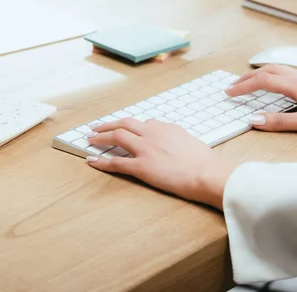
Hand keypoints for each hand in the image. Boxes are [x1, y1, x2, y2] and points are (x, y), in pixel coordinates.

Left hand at [86, 119, 238, 209]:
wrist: (206, 173)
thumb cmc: (205, 162)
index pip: (144, 123)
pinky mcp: (141, 167)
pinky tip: (91, 161)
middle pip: (124, 124)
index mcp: (166, 128)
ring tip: (90, 139)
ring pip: (116, 137)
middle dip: (108, 124)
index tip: (125, 130)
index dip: (131, 127)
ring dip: (100, 137)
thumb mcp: (191, 142)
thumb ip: (178, 139)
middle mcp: (152, 134)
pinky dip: (101, 161)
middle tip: (97, 127)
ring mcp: (145, 149)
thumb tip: (174, 142)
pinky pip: (116, 163)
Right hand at [225, 64, 296, 134]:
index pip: (261, 82)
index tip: (229, 92)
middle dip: (246, 77)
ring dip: (258, 74)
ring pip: (276, 69)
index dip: (243, 87)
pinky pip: (285, 71)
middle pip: (266, 71)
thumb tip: (254, 119)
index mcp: (295, 85)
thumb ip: (279, 122)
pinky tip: (273, 82)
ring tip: (247, 81)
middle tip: (232, 85)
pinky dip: (271, 74)